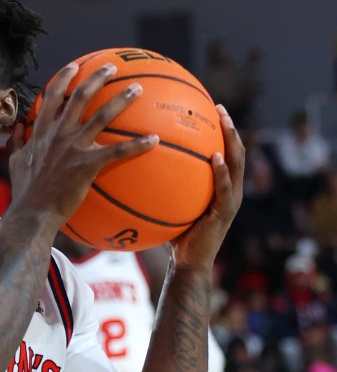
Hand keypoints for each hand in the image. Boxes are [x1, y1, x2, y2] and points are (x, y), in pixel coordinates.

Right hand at [8, 62, 156, 225]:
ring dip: (122, 99)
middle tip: (112, 67)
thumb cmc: (25, 191)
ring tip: (138, 88)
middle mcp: (58, 133)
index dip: (63, 78)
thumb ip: (19, 142)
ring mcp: (73, 147)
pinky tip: (154, 140)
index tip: (75, 67)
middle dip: (97, 77)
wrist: (32, 213)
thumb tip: (18, 128)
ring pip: (102, 115)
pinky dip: (137, 144)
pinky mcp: (87, 164)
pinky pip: (117, 150)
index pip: (51, 96)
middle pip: (79, 96)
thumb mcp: (15, 162)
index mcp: (41, 131)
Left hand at [169, 104, 244, 270]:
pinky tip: (216, 157)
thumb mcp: (168, 204)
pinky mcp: (225, 213)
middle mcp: (230, 190)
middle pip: (236, 152)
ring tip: (225, 124)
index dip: (221, 130)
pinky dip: (222, 172)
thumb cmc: (175, 235)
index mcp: (220, 186)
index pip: (224, 151)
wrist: (188, 263)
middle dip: (230, 128)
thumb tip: (134, 164)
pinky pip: (225, 188)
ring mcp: (231, 200)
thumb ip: (161, 186)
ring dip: (232, 143)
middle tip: (219, 108)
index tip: (211, 108)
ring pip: (237, 165)